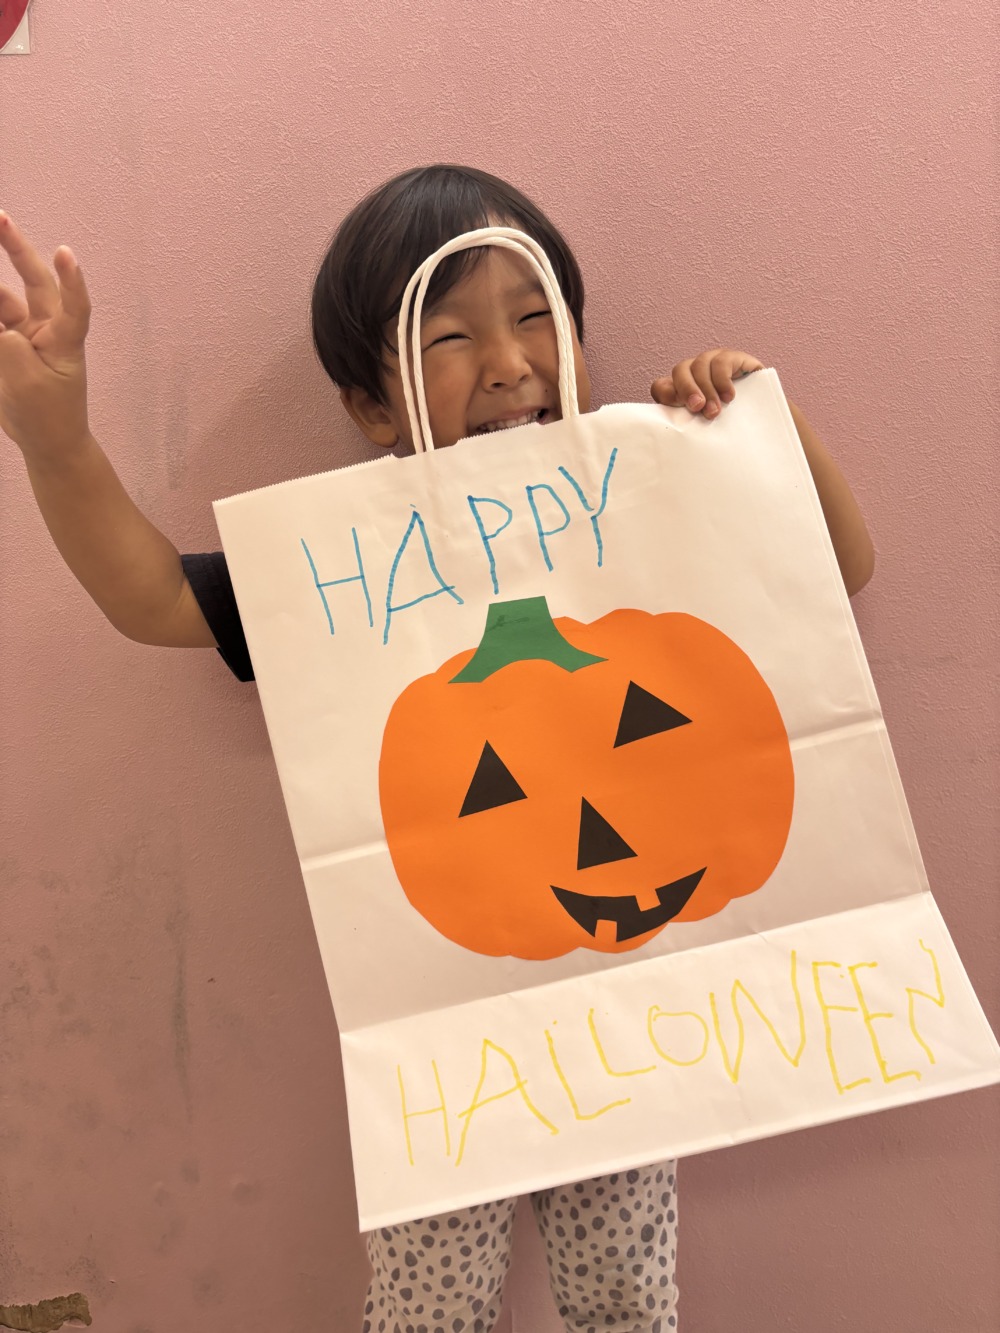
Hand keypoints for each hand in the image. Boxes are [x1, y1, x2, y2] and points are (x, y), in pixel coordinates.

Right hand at [0, 212, 91, 458]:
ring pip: (1, 300)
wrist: (47, 444)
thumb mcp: (27, 383)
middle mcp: (46, 330)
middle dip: (15, 248)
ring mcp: (24, 335)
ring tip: (0, 301)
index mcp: (64, 340)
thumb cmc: (49, 416)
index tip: (65, 253)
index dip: (71, 280)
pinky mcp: (6, 345)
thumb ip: (7, 347)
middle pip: (33, 282)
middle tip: (1, 218)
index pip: (73, 305)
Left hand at [651, 349, 763, 418]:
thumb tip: (669, 442)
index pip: (662, 386)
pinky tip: (730, 396)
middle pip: (679, 370)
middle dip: (687, 390)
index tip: (678, 409)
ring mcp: (714, 362)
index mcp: (682, 390)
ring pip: (700, 365)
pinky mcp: (734, 358)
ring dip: (707, 390)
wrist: (766, 423)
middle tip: (698, 408)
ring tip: (716, 410)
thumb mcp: (706, 429)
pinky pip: (721, 362)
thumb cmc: (732, 428)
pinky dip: (722, 380)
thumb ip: (688, 426)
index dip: (666, 395)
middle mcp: (695, 372)